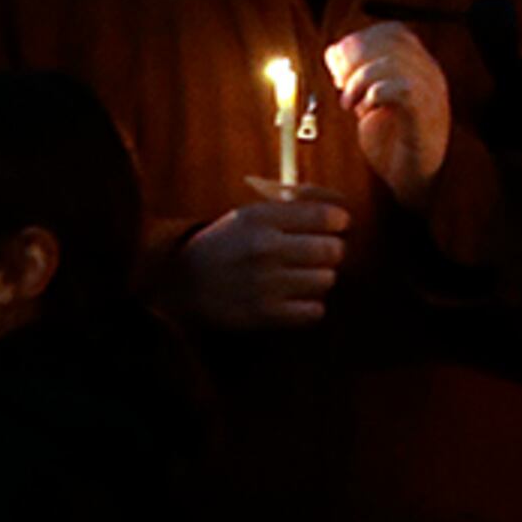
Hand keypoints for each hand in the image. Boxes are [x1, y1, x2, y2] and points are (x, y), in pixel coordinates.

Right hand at [177, 194, 348, 330]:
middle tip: (320, 253)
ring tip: (302, 276)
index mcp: (262, 217)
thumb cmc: (226, 243)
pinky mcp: (263, 314)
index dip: (338, 221)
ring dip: (320, 278)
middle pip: (333, 250)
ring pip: (327, 280)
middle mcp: (265, 248)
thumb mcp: (251, 213)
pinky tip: (295, 298)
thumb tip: (340, 212)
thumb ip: (293, 207)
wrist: (181, 281)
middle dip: (331, 251)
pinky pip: (314, 311)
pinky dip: (310, 306)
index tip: (336, 226)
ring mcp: (265, 283)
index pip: (326, 216)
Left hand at [326, 20, 453, 205]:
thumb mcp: (371, 103)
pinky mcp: (424, 117)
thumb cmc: (393, 145)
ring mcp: (431, 94)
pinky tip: (366, 110)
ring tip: (349, 102)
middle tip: (340, 82)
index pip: (393, 31)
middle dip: (355, 57)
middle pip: (391, 41)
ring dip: (360, 79)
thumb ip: (359, 76)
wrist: (415, 184)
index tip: (338, 65)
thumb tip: (335, 51)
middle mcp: (430, 75)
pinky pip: (401, 89)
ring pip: (393, 62)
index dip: (361, 40)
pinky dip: (375, 94)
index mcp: (420, 67)